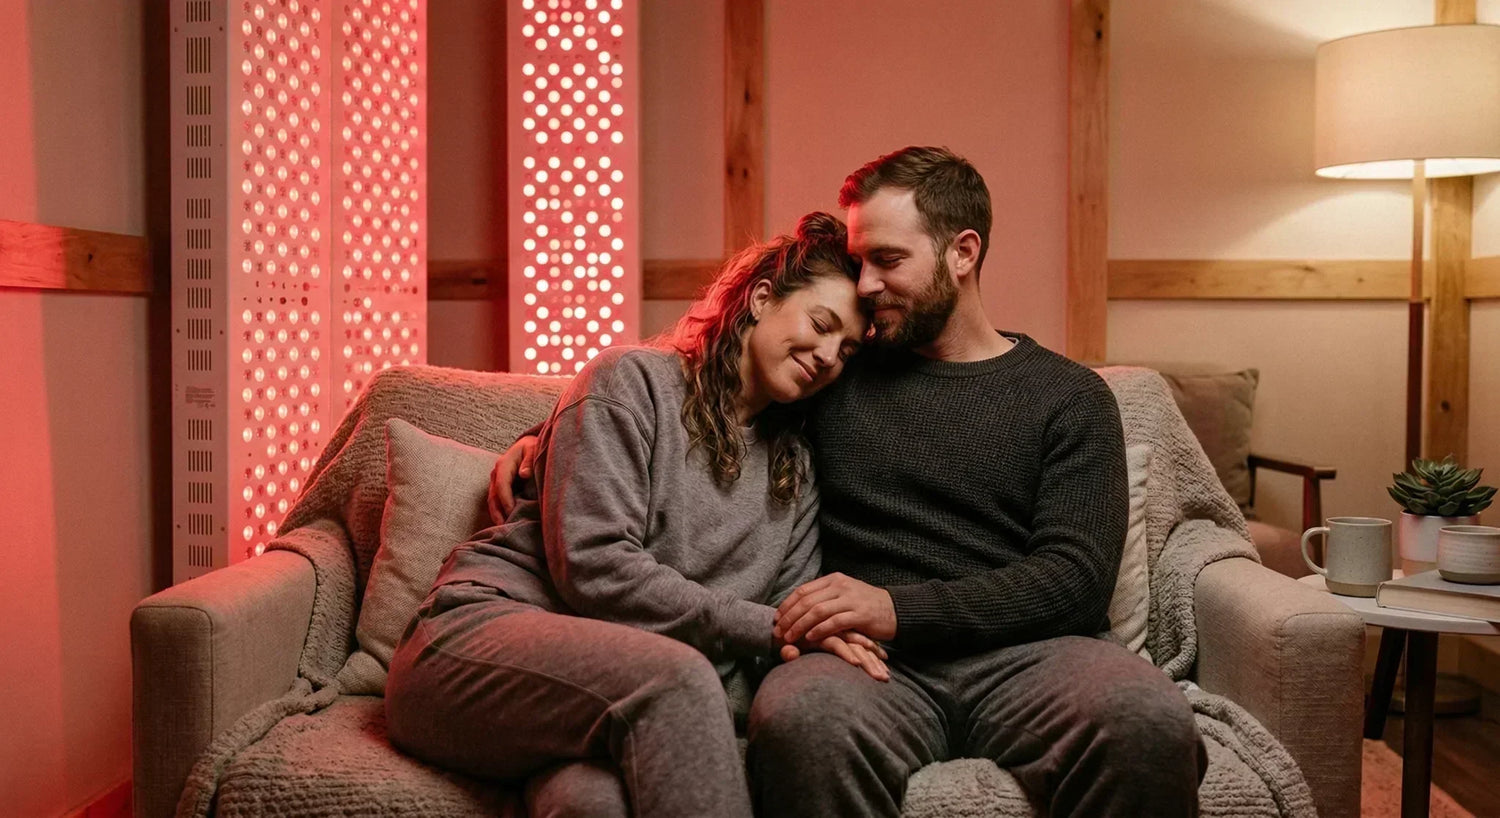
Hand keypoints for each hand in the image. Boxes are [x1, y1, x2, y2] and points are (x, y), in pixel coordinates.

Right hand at [487, 434, 539, 521]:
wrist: (528, 446)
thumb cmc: (533, 448)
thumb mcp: (533, 450)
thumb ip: (529, 461)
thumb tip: (524, 474)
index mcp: (503, 464)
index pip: (501, 485)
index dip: (506, 500)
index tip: (512, 512)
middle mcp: (496, 474)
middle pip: (493, 496)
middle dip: (498, 513)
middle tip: (504, 528)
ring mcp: (496, 481)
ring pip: (493, 501)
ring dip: (497, 515)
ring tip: (503, 530)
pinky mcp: (499, 487)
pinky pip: (497, 502)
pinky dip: (500, 512)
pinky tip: (505, 523)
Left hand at [774, 573, 896, 646]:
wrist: (895, 610)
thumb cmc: (865, 606)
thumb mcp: (843, 595)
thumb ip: (823, 598)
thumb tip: (797, 610)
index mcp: (833, 580)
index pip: (803, 591)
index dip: (787, 605)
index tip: (776, 619)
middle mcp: (841, 586)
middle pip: (807, 601)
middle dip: (789, 618)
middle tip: (778, 633)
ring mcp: (851, 599)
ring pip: (818, 611)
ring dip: (800, 625)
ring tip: (790, 638)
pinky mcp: (861, 614)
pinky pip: (835, 622)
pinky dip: (820, 630)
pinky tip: (810, 638)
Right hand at [785, 632, 888, 681]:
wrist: (774, 631)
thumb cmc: (791, 642)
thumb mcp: (806, 651)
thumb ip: (810, 654)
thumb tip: (802, 658)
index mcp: (838, 633)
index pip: (860, 642)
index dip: (873, 654)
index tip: (886, 667)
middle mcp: (836, 632)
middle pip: (861, 646)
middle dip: (874, 662)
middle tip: (886, 677)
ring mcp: (829, 633)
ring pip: (854, 647)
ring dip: (869, 662)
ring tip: (882, 677)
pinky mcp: (818, 635)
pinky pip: (836, 644)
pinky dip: (847, 654)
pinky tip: (856, 664)